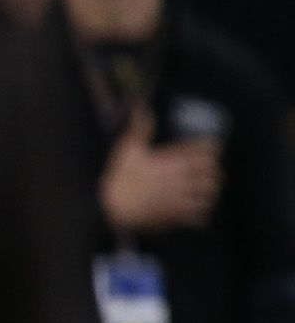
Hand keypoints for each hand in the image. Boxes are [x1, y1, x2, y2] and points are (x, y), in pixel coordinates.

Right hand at [102, 109, 220, 234]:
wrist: (110, 208)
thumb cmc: (119, 178)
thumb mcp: (128, 149)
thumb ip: (140, 129)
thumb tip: (141, 107)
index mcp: (173, 161)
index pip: (207, 150)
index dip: (211, 149)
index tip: (209, 151)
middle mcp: (181, 178)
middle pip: (213, 173)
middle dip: (214, 173)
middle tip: (208, 174)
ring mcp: (180, 197)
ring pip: (210, 194)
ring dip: (210, 193)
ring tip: (205, 193)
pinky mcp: (176, 215)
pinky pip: (200, 215)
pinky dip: (202, 213)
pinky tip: (196, 211)